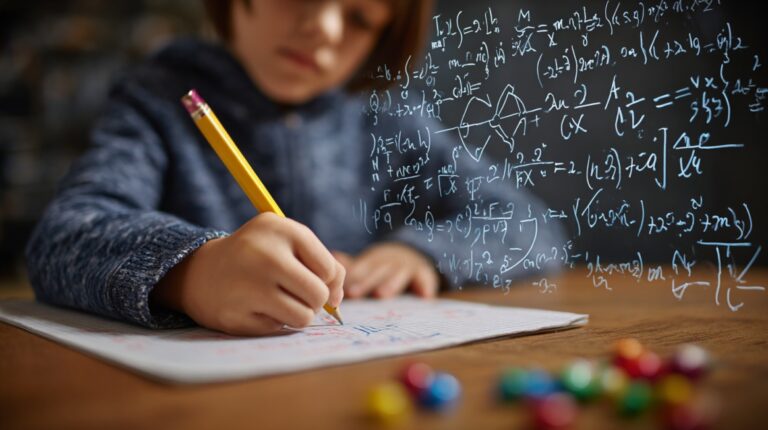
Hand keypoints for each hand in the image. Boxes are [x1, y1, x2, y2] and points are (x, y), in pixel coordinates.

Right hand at [151, 212, 343, 335]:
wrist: (201, 271)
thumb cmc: (259, 255)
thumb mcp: (289, 242)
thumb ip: (323, 264)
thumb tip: (336, 301)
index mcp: (280, 229)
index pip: (329, 269)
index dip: (327, 280)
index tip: (311, 277)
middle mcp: (263, 255)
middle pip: (319, 295)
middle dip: (315, 301)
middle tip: (297, 294)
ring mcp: (248, 287)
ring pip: (303, 317)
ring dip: (298, 314)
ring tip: (280, 302)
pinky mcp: (235, 317)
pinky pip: (278, 329)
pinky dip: (274, 322)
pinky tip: (256, 307)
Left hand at [334, 243, 438, 298]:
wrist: (413, 253)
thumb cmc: (383, 266)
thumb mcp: (368, 263)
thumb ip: (352, 266)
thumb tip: (333, 257)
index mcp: (373, 261)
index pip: (360, 269)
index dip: (351, 277)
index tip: (341, 288)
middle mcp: (389, 262)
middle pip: (375, 272)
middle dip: (364, 282)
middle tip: (353, 293)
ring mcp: (406, 267)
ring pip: (397, 275)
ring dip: (389, 284)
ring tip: (381, 294)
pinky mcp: (423, 273)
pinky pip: (424, 278)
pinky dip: (424, 286)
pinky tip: (424, 296)